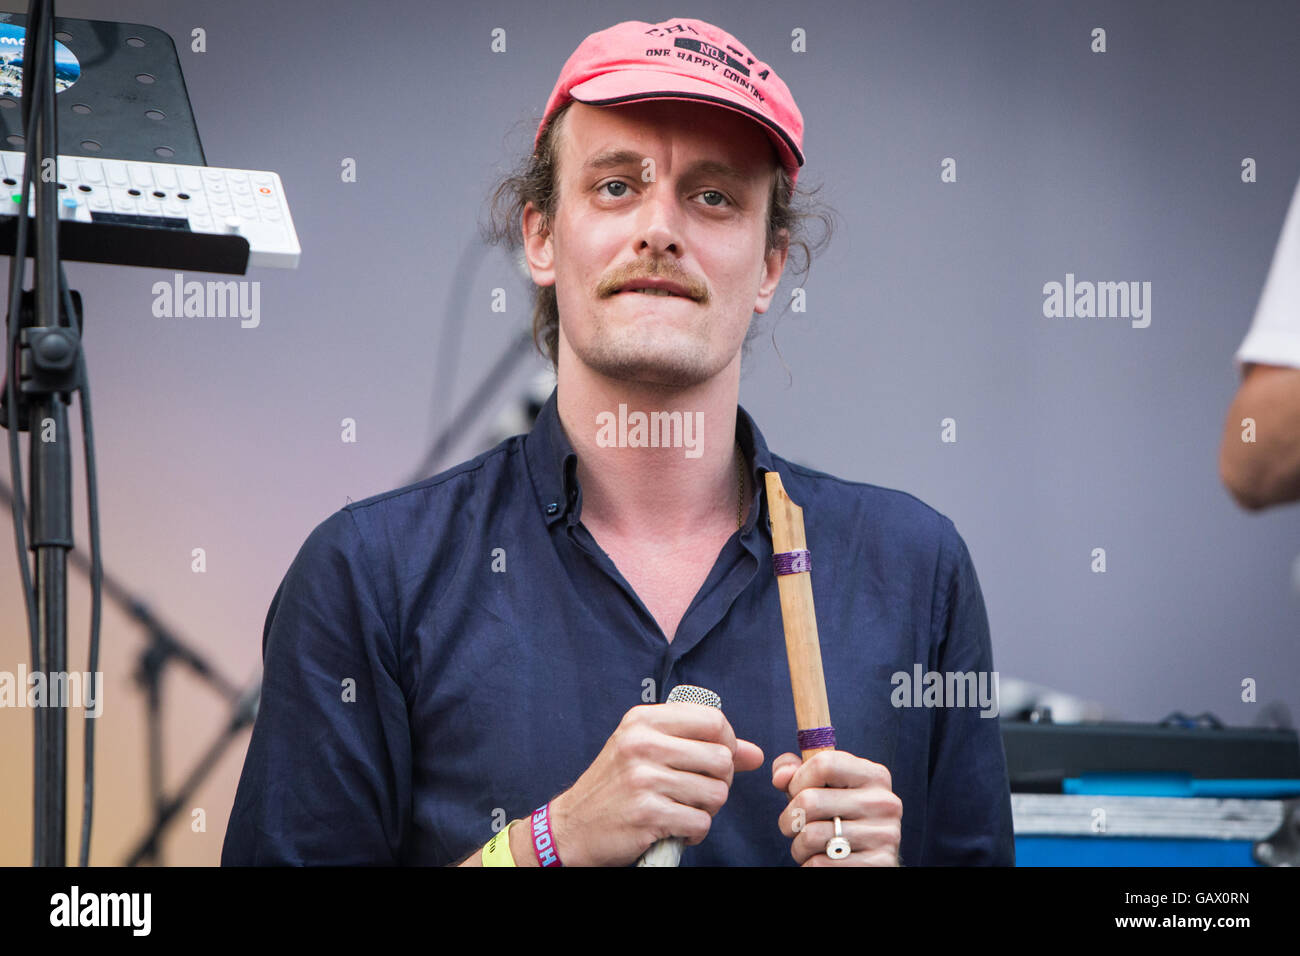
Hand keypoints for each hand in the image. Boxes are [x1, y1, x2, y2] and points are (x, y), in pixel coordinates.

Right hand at [549, 702, 763, 865]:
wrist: (572, 825)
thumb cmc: (617, 786)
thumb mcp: (650, 751)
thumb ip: (702, 746)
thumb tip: (755, 754)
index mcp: (643, 720)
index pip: (713, 720)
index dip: (728, 742)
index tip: (716, 761)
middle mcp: (642, 743)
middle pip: (722, 758)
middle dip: (719, 782)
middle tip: (697, 792)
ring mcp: (644, 778)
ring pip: (716, 793)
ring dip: (706, 809)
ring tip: (682, 810)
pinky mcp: (647, 813)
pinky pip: (701, 822)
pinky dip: (694, 832)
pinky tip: (674, 828)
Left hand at [772, 750, 902, 865]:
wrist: (868, 862)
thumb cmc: (838, 819)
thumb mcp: (820, 788)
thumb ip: (795, 771)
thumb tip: (780, 776)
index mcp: (873, 775)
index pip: (824, 763)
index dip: (798, 780)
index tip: (796, 793)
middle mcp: (884, 802)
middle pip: (810, 800)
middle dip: (790, 818)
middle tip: (795, 827)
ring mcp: (884, 834)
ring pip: (812, 835)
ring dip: (798, 846)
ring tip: (808, 846)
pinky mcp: (879, 863)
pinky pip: (820, 864)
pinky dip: (810, 864)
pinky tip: (823, 860)